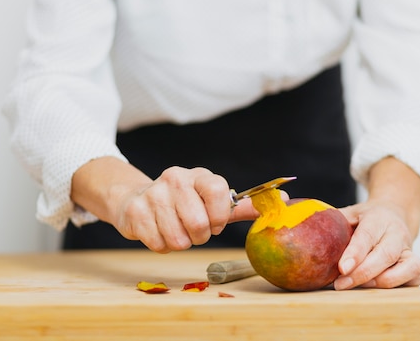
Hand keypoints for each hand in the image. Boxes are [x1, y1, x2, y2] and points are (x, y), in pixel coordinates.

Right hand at [71, 158, 258, 252]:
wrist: (136, 199)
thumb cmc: (184, 204)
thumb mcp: (213, 201)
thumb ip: (244, 206)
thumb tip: (284, 200)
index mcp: (199, 175)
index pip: (219, 192)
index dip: (220, 216)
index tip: (215, 223)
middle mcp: (175, 178)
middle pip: (199, 224)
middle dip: (200, 235)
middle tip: (194, 229)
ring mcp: (153, 194)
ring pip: (179, 239)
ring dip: (181, 242)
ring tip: (176, 229)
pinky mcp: (135, 212)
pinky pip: (159, 244)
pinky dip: (163, 245)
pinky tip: (159, 231)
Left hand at [332, 156, 419, 289]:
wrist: (394, 212)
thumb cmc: (365, 218)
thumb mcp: (349, 212)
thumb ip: (328, 218)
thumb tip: (293, 214)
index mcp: (377, 217)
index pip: (367, 236)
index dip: (355, 253)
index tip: (342, 268)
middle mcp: (396, 233)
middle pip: (386, 255)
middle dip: (364, 273)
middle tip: (341, 285)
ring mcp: (409, 248)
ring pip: (411, 266)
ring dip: (387, 281)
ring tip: (363, 288)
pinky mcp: (417, 261)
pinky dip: (408, 282)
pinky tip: (385, 289)